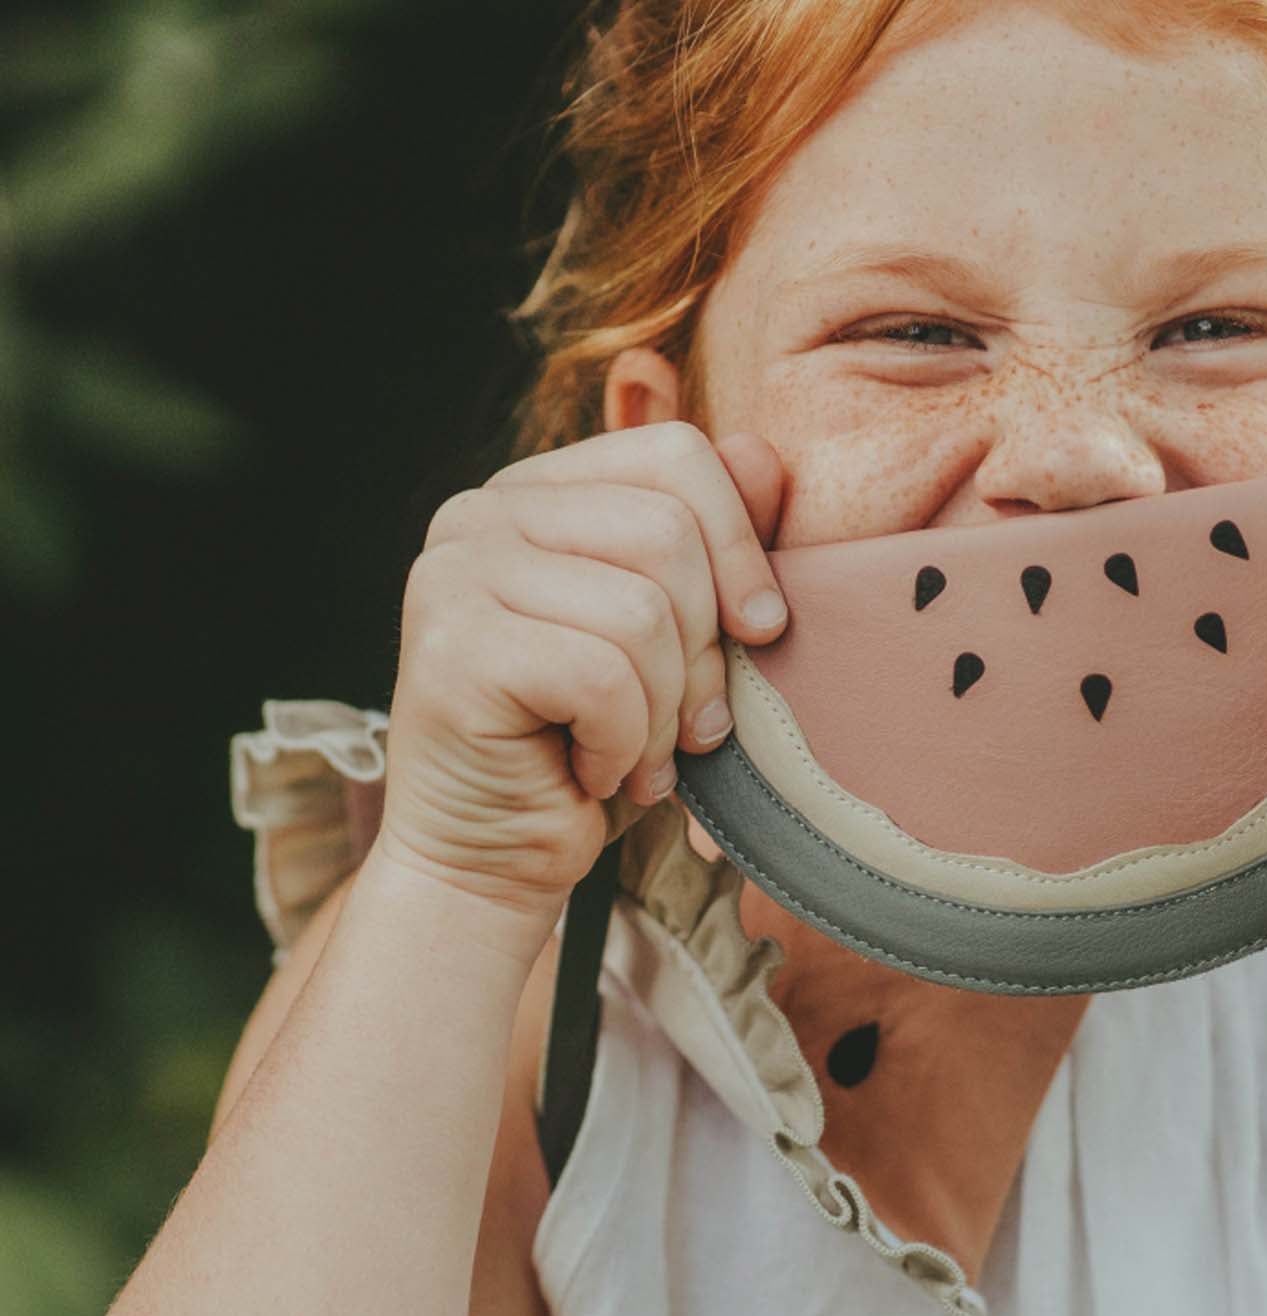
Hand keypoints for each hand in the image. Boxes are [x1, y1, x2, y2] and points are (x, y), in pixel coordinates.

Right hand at [378, 421, 789, 921]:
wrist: (491, 859)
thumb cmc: (590, 745)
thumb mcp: (674, 637)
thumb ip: (711, 543)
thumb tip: (765, 456)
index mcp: (539, 491)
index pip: (675, 456)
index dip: (741, 544)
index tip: (762, 629)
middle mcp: (481, 513)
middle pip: (667, 533)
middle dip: (704, 649)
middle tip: (692, 725)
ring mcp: (453, 574)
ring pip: (640, 612)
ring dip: (663, 710)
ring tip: (637, 754)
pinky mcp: (452, 649)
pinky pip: (601, 679)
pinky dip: (621, 744)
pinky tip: (590, 772)